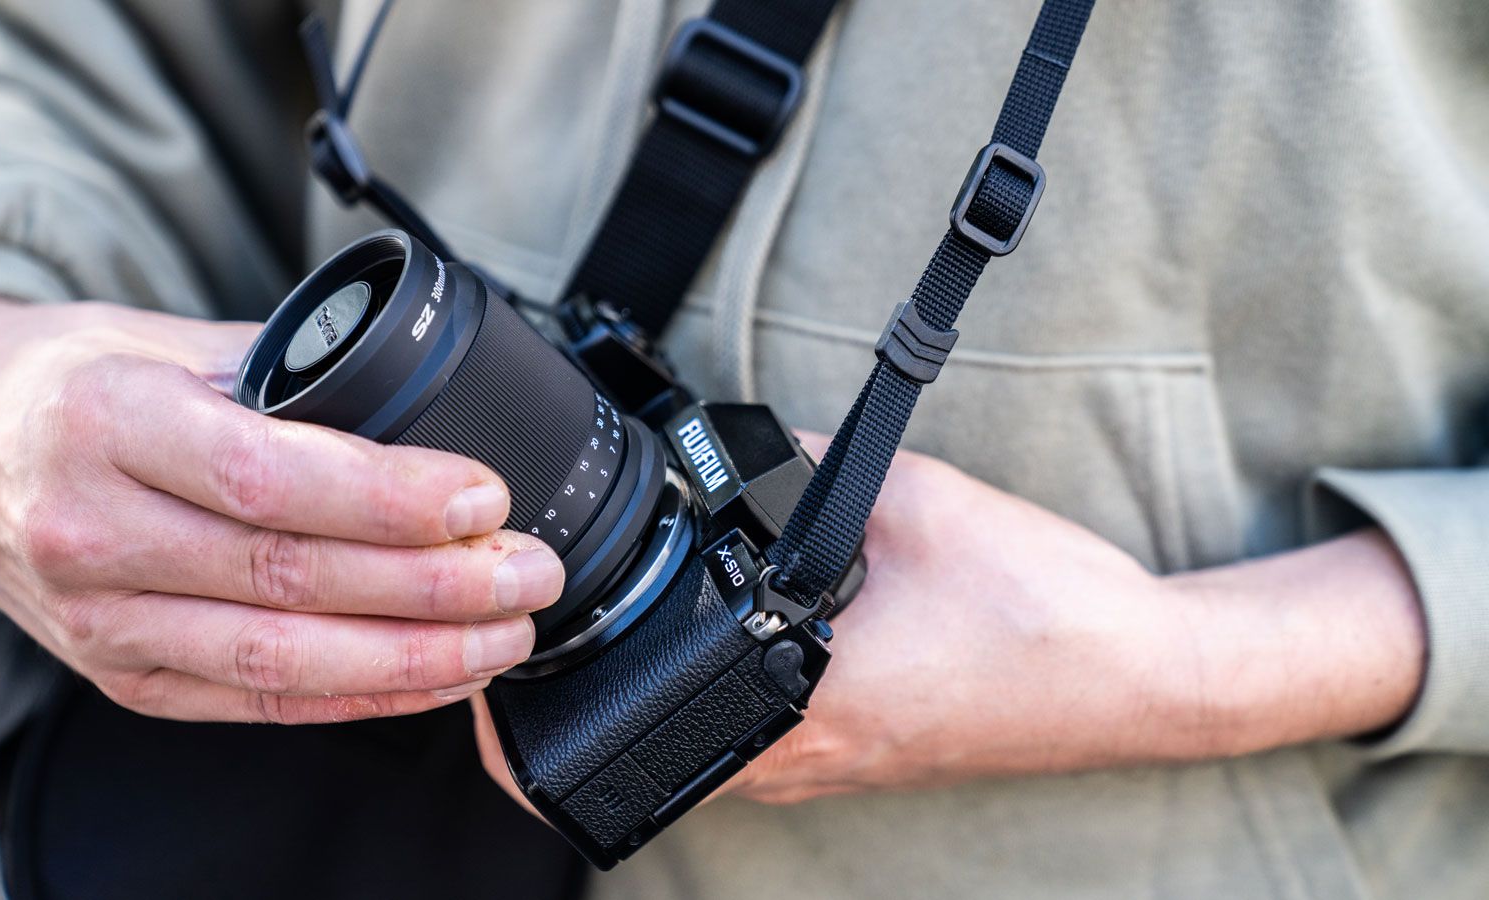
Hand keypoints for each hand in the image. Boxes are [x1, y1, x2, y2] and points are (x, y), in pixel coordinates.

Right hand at [0, 299, 565, 723]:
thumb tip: (426, 408)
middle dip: (434, 585)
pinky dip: (360, 695)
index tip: (483, 497)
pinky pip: (259, 701)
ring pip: (280, 658)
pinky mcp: (123, 677)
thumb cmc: (77, 382)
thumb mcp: (164, 340)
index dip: (387, 496)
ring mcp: (102, 619)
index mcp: (108, 420)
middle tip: (526, 572)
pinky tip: (438, 676)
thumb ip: (285, 375)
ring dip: (414, 656)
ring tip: (505, 635)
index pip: (265, 474)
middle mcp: (93, 530)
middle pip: (289, 577)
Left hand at [472, 442, 1422, 810]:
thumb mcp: (905, 499)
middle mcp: (800, 758)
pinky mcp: (855, 757)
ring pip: (689, 755)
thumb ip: (799, 466)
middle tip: (555, 620)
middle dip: (575, 700)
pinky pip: (747, 744)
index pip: (625, 734)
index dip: (539, 712)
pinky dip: (706, 697)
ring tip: (621, 620)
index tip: (507, 653)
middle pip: (638, 757)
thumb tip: (733, 446)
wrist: (1138, 673)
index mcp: (798, 701)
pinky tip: (726, 634)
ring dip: (640, 697)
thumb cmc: (1042, 604)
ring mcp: (826, 771)